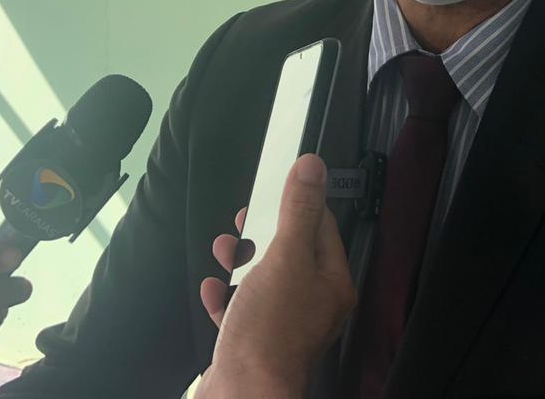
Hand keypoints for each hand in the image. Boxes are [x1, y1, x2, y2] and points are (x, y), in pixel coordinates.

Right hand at [196, 154, 355, 398]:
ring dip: (243, 260)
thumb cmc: (269, 333)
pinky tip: (214, 288)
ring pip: (265, 281)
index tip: (279, 185)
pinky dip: (228, 296)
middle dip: (266, 231)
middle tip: (248, 215)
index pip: (322, 228)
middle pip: (292, 253)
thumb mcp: (286, 257)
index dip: (299, 203)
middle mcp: (313, 304)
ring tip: (225, 247)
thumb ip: (298, 211)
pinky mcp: (254, 343)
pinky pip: (242, 311)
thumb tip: (312, 168)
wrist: (243, 393)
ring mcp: (283, 325)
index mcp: (331, 283)